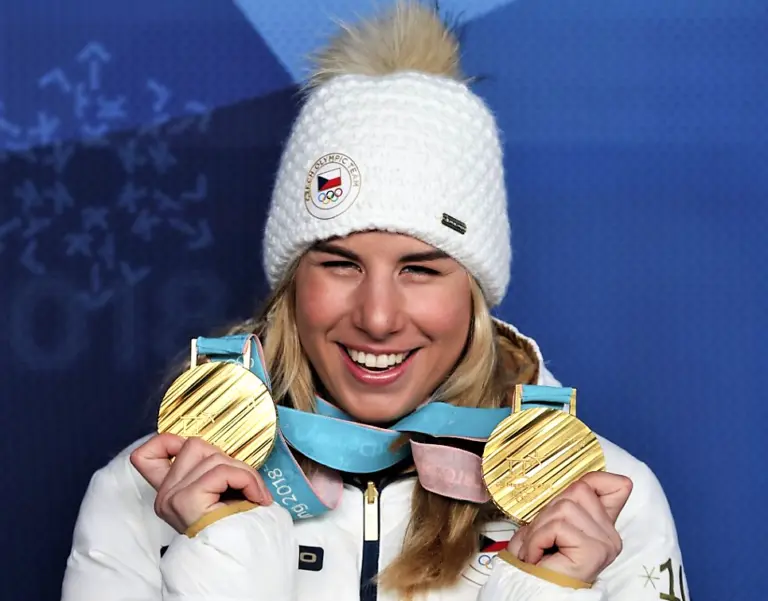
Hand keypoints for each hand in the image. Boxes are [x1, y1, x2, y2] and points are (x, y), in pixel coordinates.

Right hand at [130, 434, 272, 532]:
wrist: (242, 562)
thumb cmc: (237, 528)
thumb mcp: (220, 494)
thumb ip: (210, 472)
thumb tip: (219, 451)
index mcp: (170, 493)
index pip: (145, 455)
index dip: (168, 441)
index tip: (197, 452)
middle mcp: (165, 495)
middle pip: (194, 445)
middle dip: (228, 459)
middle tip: (245, 484)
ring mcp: (172, 498)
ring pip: (213, 457)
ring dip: (244, 472)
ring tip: (254, 494)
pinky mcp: (186, 501)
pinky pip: (222, 472)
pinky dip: (247, 480)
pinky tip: (256, 498)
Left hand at [506, 471, 632, 583]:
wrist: (533, 591)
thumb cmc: (537, 560)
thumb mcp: (548, 523)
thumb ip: (563, 503)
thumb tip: (571, 480)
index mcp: (603, 525)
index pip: (614, 485)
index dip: (594, 479)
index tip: (571, 493)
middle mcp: (610, 534)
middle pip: (578, 489)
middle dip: (548, 510)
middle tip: (539, 536)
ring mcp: (605, 543)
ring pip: (564, 507)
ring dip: (539, 527)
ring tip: (537, 548)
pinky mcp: (594, 551)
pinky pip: (557, 526)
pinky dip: (537, 539)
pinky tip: (537, 556)